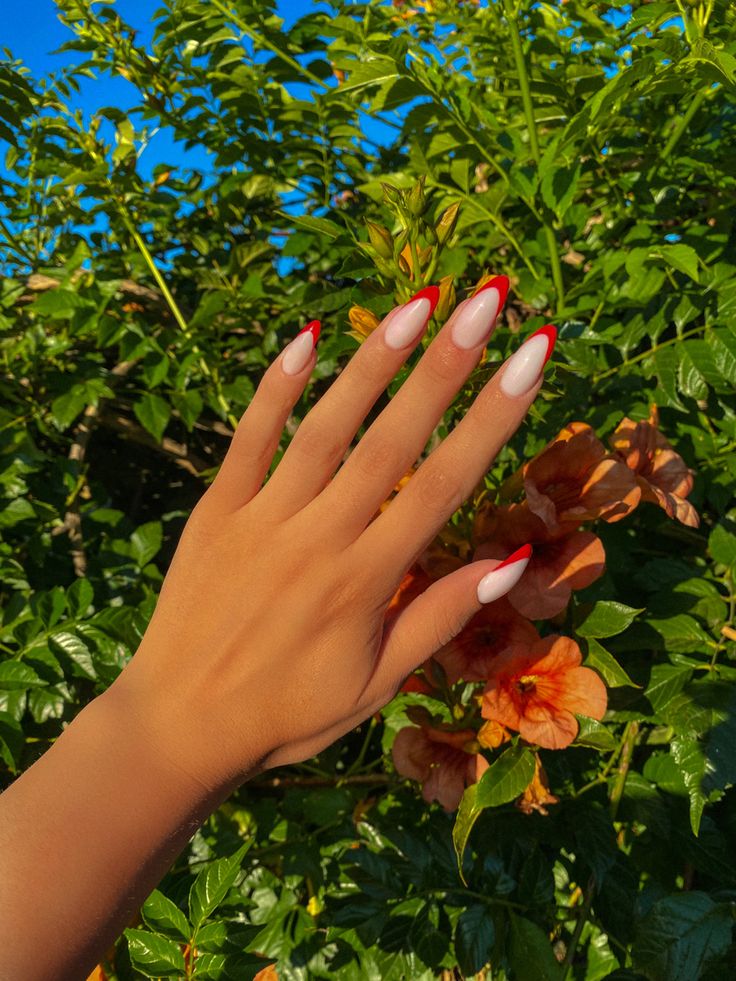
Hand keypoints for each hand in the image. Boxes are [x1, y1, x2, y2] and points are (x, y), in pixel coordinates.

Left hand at [111, 279, 555, 790]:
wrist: (179, 726)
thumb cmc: (288, 713)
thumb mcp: (376, 685)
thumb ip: (439, 617)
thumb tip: (511, 562)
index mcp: (366, 582)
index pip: (445, 484)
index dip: (494, 417)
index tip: (530, 357)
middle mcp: (318, 539)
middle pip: (393, 440)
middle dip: (446, 366)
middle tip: (488, 300)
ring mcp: (262, 519)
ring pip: (325, 428)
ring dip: (374, 362)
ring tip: (419, 302)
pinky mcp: (215, 511)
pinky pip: (247, 439)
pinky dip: (275, 388)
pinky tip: (306, 336)